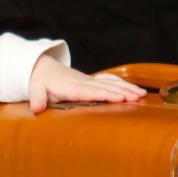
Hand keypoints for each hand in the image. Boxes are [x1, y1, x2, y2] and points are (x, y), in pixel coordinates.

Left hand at [28, 54, 146, 113]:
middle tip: (139, 96)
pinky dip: (121, 83)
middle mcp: (83, 82)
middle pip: (106, 87)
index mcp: (72, 87)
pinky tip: (133, 89)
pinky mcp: (91, 81)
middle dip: (123, 91)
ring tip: (142, 94)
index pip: (91, 91)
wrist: (42, 68)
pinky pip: (108, 81)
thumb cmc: (40, 81)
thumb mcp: (35, 89)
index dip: (106, 94)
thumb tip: (37, 108)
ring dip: (127, 87)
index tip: (120, 97)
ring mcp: (88, 80)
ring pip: (111, 83)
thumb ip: (37, 99)